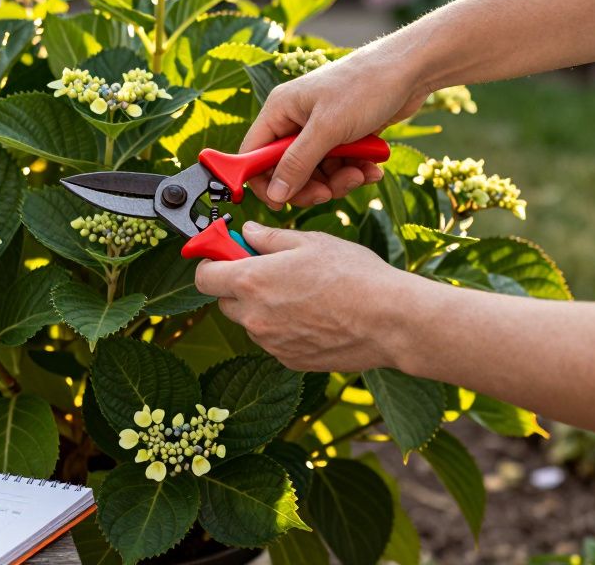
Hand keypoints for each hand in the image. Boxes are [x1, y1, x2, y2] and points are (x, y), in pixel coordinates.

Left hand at [194, 222, 415, 371]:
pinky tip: (314, 316)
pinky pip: (273, 341)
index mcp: (252, 281)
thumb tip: (248, 233)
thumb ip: (270, 238)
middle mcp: (254, 317)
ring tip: (302, 295)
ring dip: (262, 309)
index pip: (204, 277)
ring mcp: (270, 343)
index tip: (227, 255)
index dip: (212, 263)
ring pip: (250, 323)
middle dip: (239, 286)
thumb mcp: (311, 242)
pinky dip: (283, 329)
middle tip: (270, 271)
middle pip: (225, 301)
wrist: (389, 321)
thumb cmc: (354, 276)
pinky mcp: (289, 361)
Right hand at [242, 46, 427, 207]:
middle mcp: (295, 120)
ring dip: (338, 181)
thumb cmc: (365, 86)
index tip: (281, 203)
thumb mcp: (328, 128)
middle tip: (329, 192)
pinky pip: (338, 166)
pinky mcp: (342, 136)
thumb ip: (297, 163)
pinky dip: (354, 172)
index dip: (264, 182)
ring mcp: (320, 129)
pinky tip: (372, 169)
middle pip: (286, 170)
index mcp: (280, 110)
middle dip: (310, 185)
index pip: (254, 154)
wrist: (411, 70)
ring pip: (316, 173)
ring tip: (361, 174)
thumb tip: (274, 194)